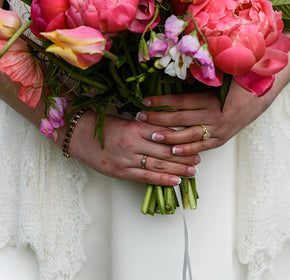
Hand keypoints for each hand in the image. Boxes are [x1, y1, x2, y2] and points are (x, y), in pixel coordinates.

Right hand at [55, 109, 199, 185]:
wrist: (77, 135)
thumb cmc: (101, 125)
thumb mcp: (125, 120)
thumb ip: (144, 126)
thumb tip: (165, 130)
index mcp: (136, 126)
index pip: (164, 133)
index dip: (181, 138)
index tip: (193, 140)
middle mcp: (134, 143)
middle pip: (165, 150)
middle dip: (184, 155)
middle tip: (199, 157)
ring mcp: (128, 159)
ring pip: (159, 165)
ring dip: (179, 168)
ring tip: (194, 170)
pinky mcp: (122, 172)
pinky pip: (146, 177)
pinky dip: (162, 180)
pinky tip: (176, 180)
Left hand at [137, 81, 275, 155]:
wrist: (262, 95)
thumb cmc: (239, 82)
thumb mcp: (221, 75)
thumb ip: (201, 75)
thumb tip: (179, 70)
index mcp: (211, 99)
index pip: (180, 101)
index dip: (161, 101)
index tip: (144, 100)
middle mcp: (213, 115)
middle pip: (180, 118)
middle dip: (158, 119)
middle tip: (140, 117)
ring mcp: (218, 129)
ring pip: (188, 135)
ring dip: (168, 136)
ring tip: (151, 136)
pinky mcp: (221, 139)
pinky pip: (202, 146)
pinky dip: (188, 149)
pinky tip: (174, 151)